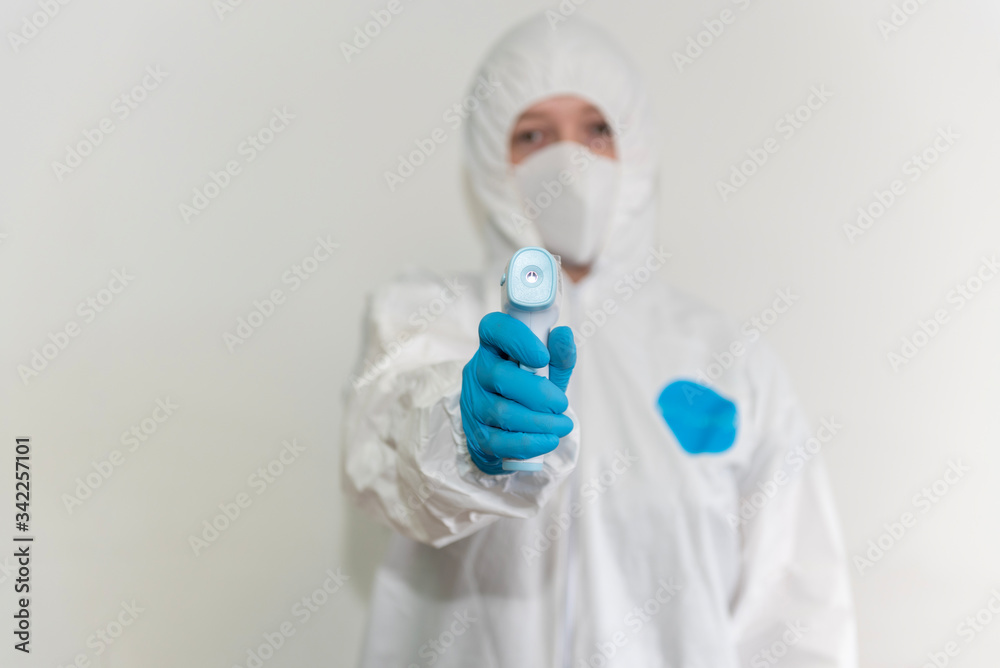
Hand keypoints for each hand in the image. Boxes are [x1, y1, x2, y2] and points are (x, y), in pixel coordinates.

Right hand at [460, 312, 575, 473]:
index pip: (493, 328)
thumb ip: (558, 355)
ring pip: (501, 412)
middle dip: (538, 393)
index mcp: (493, 347)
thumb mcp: (548, 371)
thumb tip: (564, 334)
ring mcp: (473, 404)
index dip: (517, 339)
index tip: (543, 357)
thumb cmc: (530, 391)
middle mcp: (477, 372)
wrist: (507, 429)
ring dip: (539, 422)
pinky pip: (499, 441)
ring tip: (563, 425)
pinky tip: (549, 440)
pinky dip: (529, 443)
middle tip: (561, 404)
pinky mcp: (476, 434)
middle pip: (499, 376)